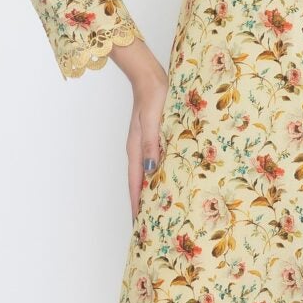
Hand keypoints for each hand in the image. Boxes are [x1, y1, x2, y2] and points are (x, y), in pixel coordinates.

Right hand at [111, 41, 169, 218]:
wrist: (151, 77)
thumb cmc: (154, 97)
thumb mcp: (154, 121)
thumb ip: (152, 145)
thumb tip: (150, 170)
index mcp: (136, 150)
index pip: (135, 185)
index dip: (136, 205)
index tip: (138, 225)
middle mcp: (138, 151)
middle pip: (138, 184)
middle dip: (142, 204)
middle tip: (150, 225)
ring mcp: (144, 145)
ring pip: (146, 174)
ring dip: (151, 191)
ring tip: (159, 209)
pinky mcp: (152, 139)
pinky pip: (154, 163)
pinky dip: (158, 176)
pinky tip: (167, 181)